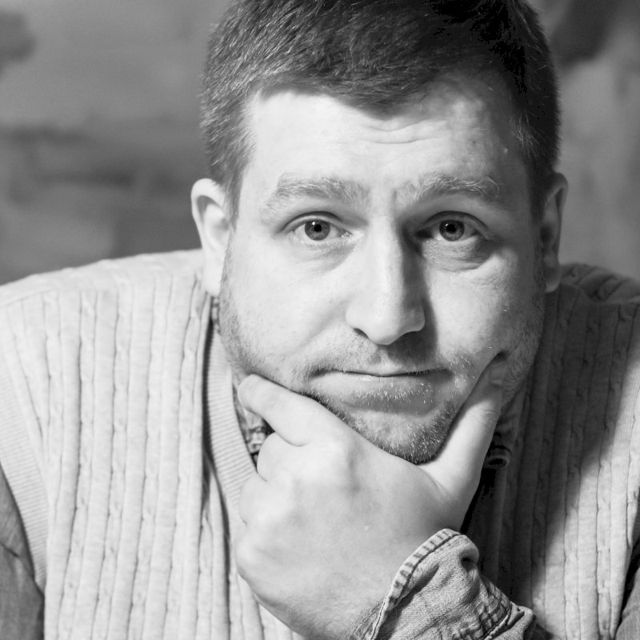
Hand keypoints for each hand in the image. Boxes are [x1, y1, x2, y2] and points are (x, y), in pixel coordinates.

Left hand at [236, 360, 505, 638]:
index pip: (281, 406)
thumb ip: (471, 423)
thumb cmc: (425, 538)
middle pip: (272, 447)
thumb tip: (501, 377)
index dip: (263, 393)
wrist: (406, 616)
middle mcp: (297, 479)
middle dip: (291, 457)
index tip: (251, 387)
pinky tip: (301, 546)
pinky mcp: (252, 557)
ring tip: (315, 518)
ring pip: (255, 485)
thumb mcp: (452, 478)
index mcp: (336, 451)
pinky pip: (247, 526)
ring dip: (275, 494)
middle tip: (324, 483)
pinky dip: (265, 531)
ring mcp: (269, 520)